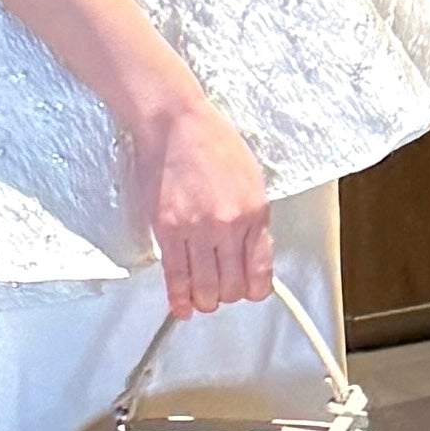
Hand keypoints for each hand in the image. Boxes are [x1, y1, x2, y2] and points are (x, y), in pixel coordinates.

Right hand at [129, 90, 274, 316]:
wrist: (175, 123)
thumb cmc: (211, 142)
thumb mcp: (252, 179)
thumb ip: (254, 219)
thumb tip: (252, 253)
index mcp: (255, 212)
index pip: (261, 273)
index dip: (255, 290)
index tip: (250, 290)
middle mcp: (229, 225)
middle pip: (233, 287)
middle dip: (229, 295)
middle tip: (223, 290)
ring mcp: (197, 230)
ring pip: (205, 290)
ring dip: (205, 300)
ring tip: (203, 297)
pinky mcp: (168, 231)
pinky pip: (176, 277)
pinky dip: (179, 299)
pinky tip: (182, 307)